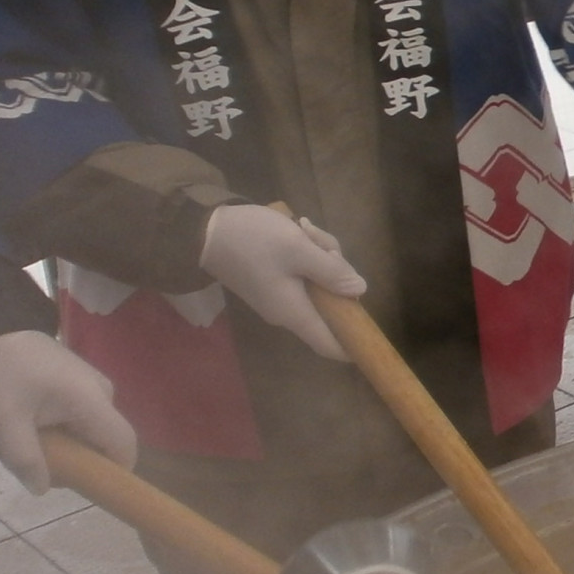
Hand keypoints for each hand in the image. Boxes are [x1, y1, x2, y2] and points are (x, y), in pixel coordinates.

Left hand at [0, 330, 137, 493]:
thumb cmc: (0, 373)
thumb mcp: (4, 420)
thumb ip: (25, 458)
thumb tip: (42, 490)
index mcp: (92, 402)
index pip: (124, 446)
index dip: (114, 473)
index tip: (83, 489)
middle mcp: (101, 394)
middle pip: (100, 443)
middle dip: (69, 462)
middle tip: (25, 464)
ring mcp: (90, 387)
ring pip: (84, 432)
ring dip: (55, 446)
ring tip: (12, 445)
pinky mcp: (76, 383)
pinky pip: (75, 417)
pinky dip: (52, 430)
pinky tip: (19, 427)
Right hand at [200, 205, 365, 362]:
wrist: (202, 229)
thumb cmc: (253, 241)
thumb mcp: (299, 250)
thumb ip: (332, 272)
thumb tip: (360, 291)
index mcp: (294, 312)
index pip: (329, 345)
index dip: (353, 343)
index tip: (371, 330)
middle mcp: (287, 311)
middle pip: (331, 304)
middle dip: (337, 271)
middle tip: (320, 242)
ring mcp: (278, 295)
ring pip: (319, 283)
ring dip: (321, 255)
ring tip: (303, 228)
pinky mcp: (272, 280)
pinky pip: (302, 273)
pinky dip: (307, 253)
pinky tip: (297, 229)